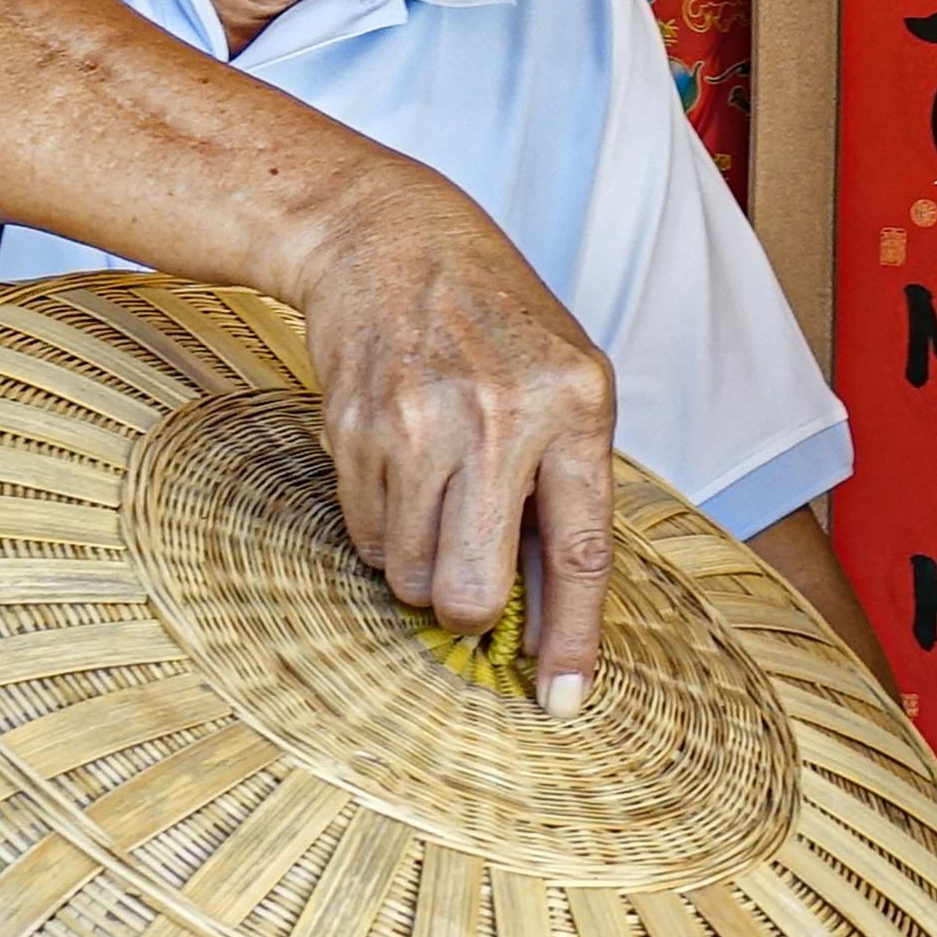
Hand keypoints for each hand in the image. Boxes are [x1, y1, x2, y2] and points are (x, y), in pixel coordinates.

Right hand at [279, 155, 617, 687]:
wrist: (388, 237)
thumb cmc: (494, 320)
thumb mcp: (567, 380)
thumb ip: (567, 485)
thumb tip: (551, 612)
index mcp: (576, 406)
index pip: (581, 553)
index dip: (573, 637)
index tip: (565, 700)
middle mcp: (500, 418)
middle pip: (470, 591)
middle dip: (466, 611)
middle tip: (467, 581)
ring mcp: (420, 424)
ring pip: (408, 575)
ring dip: (419, 562)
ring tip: (435, 492)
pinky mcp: (354, 429)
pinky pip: (366, 537)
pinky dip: (383, 525)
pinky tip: (398, 463)